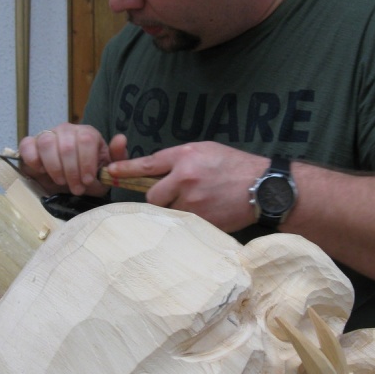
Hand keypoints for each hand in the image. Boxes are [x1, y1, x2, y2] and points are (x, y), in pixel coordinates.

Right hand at [18, 123, 127, 195]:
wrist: (67, 186)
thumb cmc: (89, 178)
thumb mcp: (107, 173)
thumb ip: (118, 157)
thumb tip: (121, 138)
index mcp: (88, 134)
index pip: (86, 140)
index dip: (86, 163)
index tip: (87, 181)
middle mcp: (67, 130)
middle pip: (68, 145)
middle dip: (72, 172)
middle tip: (76, 188)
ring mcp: (48, 134)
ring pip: (47, 143)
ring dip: (55, 167)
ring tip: (61, 181)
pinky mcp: (30, 144)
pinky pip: (28, 146)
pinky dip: (34, 160)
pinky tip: (42, 172)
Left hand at [106, 142, 268, 231]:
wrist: (264, 187)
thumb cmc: (235, 166)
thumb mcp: (206, 150)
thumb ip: (180, 159)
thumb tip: (159, 170)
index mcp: (185, 156)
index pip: (147, 164)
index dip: (126, 169)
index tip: (110, 173)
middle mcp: (185, 177)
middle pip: (153, 196)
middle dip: (161, 198)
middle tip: (179, 195)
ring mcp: (193, 201)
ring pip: (168, 211)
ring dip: (177, 209)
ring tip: (201, 202)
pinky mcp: (202, 220)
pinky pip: (184, 223)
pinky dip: (191, 219)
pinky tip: (209, 210)